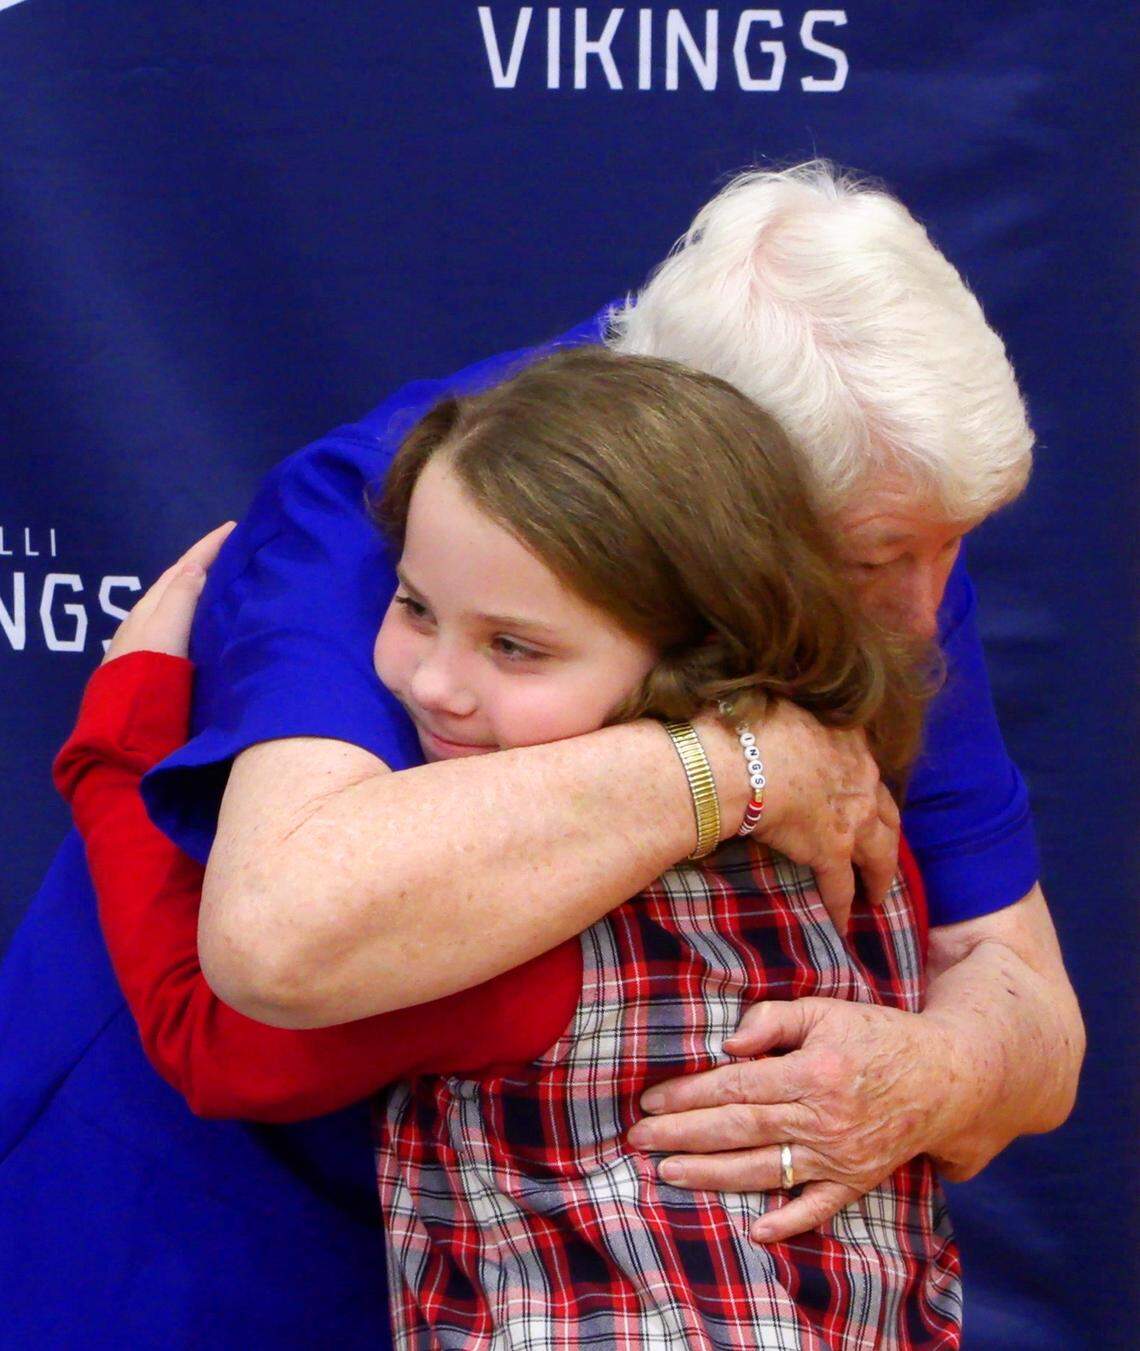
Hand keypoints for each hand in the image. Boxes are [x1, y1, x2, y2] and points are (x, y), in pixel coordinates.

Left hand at [102, 522, 234, 663]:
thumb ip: (182, 597)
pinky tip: (202, 614)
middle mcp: (148, 616)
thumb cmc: (151, 671)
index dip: (208, 545)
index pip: (184, 566)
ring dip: (197, 583)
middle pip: (177, 578)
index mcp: (153, 605)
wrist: (127, 719)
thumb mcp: (167, 629)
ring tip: (222, 577)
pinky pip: (177, 618)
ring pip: (176, 599)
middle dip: (202, 560)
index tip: (233, 526)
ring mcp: (148, 636)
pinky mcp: (153, 656)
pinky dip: (192, 606)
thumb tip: (196, 564)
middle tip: (231, 548)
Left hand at [626, 996, 953, 1242]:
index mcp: (813, 1071)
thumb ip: (773, 1020)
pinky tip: (754, 1229)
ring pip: (765, 1169)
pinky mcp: (857, 1180)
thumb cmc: (877, 1035)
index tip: (651, 1099)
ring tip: (668, 1172)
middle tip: (639, 1139)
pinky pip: (819, 1207)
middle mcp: (823, 1118)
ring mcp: (840, 1155)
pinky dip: (788, 1221)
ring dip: (712, 1175)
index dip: (689, 1094)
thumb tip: (728, 1044)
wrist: (947, 1076)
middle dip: (683, 1135)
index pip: (736, 1085)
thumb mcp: (826, 1010)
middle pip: (740, 1129)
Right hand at [748, 701, 898, 930]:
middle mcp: (862, 779)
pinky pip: (841, 886)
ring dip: (879, 876)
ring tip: (876, 895)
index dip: (866, 786)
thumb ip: (791, 717)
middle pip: (887, 814)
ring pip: (879, 854)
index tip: (861, 799)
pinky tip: (842, 925)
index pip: (866, 767)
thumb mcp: (780, 706)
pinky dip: (842, 907)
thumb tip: (772, 714)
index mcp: (849, 740)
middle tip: (883, 854)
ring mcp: (853, 818)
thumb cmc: (749, 726)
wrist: (741, 760)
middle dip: (887, 836)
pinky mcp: (832, 852)